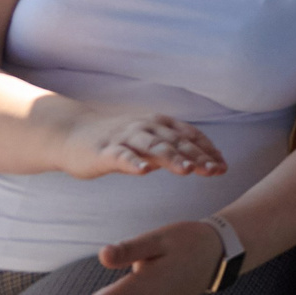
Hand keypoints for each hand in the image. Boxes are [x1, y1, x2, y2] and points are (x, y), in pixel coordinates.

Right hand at [59, 109, 226, 179]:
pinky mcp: (105, 151)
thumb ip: (168, 149)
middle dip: (198, 157)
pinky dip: (134, 163)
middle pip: (177, 142)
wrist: (72, 133)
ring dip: (172, 157)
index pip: (190, 136)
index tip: (223, 166)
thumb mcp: (146, 141)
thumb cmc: (114, 139)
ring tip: (188, 170)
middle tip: (216, 171)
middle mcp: (146, 127)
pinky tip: (144, 171)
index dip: (208, 150)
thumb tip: (194, 161)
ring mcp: (126, 138)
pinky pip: (121, 157)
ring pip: (153, 147)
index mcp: (159, 124)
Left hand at [95, 220, 225, 294]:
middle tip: (93, 281)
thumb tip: (102, 255)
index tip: (82, 290)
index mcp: (142, 287)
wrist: (220, 255)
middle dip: (107, 293)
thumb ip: (129, 250)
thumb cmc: (186, 242)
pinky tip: (130, 287)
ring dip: (118, 293)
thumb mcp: (158, 239)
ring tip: (119, 283)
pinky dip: (131, 294)